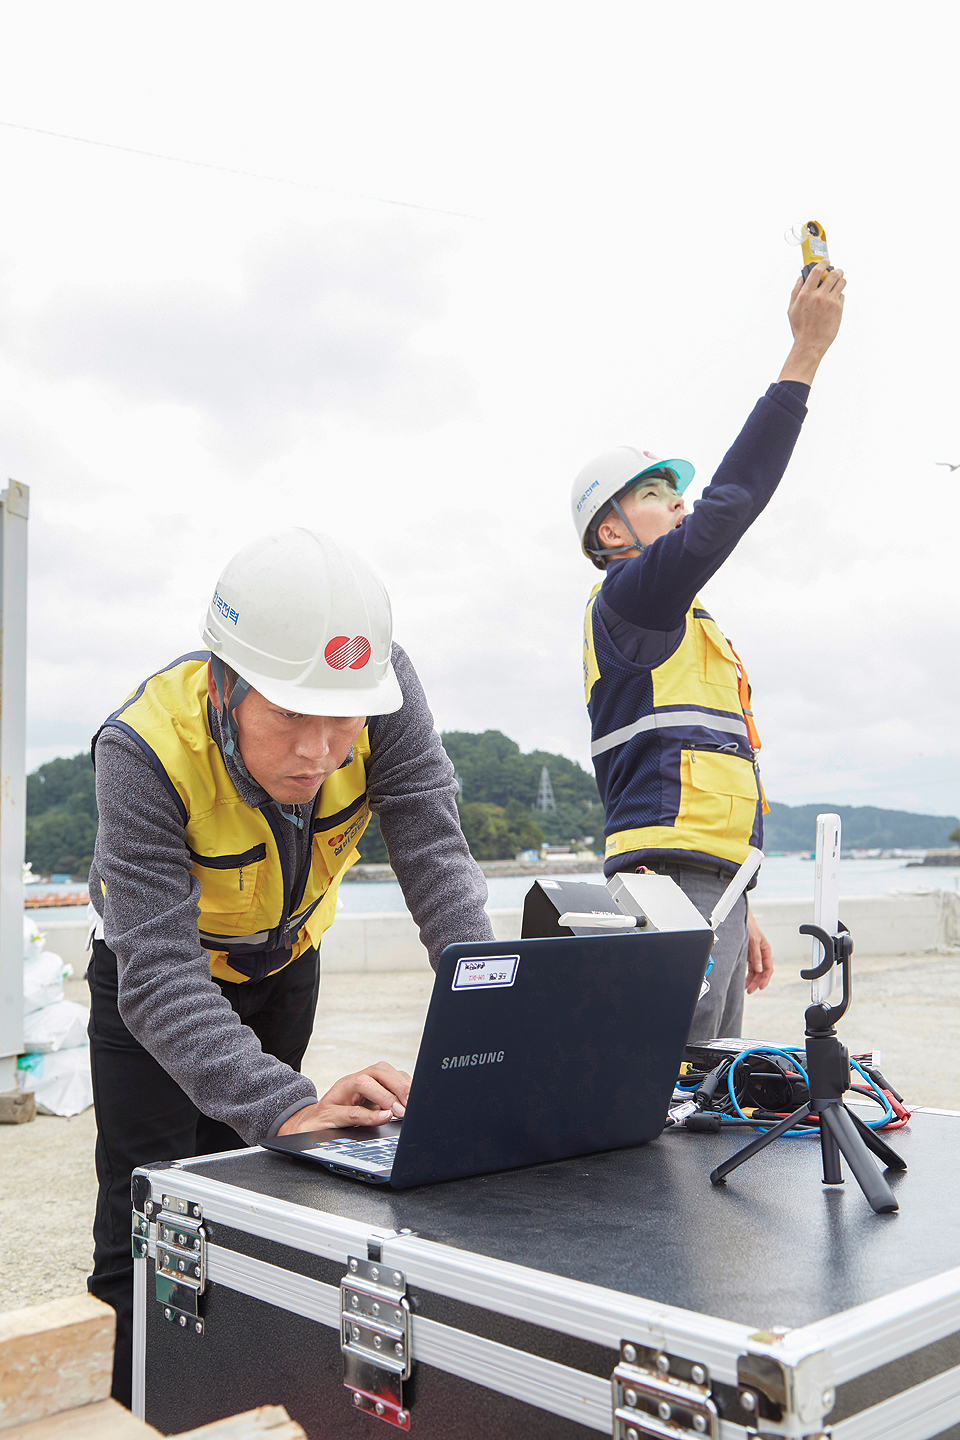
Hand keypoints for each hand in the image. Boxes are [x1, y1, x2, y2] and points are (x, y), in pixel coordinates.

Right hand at [276, 1061, 411, 1135]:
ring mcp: (338, 1095)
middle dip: (399, 1085)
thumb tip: (412, 1108)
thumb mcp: (365, 1107)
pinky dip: (369, 1114)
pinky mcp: (328, 1113)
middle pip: (379, 1071)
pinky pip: (350, 1111)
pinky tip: (384, 1117)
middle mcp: (352, 1082)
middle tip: (413, 1103)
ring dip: (385, 1096)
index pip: (389, 1072)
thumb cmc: (340, 1117)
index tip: (422, 1096)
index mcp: (364, 1080)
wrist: (306, 1127)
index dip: (406, 1082)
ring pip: (363, 1083)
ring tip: (400, 1110)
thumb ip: (385, 1104)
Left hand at [744, 910, 772, 994]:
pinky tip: (743, 981)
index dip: (765, 979)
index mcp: (766, 951)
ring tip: (745, 988)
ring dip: (751, 980)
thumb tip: (759, 970)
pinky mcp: (748, 955)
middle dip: (756, 982)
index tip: (761, 987)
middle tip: (750, 991)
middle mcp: (761, 955)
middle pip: (761, 973)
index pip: (768, 969)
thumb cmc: (750, 927)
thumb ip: (756, 955)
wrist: (742, 919)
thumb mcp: (753, 941)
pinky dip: (746, 975)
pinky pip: (749, 968)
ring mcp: (754, 955)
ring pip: (755, 972)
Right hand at [777, 262, 845, 385]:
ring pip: (842, 282)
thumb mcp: (791, 309)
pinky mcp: (838, 309)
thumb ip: (795, 291)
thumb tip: (801, 278)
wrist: (810, 343)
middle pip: (833, 273)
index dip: (823, 263)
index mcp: (805, 294)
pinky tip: (834, 301)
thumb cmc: (800, 328)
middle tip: (836, 272)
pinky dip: (840, 295)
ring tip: (838, 282)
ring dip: (841, 279)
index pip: (817, 271)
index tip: (826, 261)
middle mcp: (818, 296)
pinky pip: (842, 296)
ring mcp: (830, 302)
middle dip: (836, 270)